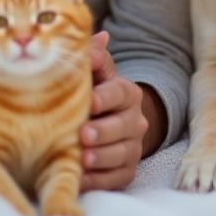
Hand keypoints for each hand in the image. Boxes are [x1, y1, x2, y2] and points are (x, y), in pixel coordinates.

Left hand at [79, 31, 149, 190]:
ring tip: (82, 158)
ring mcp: (134, 147)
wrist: (109, 124)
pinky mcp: (127, 170)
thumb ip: (94, 57)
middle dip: (103, 131)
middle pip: (123, 126)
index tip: (89, 101)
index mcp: (128, 93)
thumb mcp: (96, 74)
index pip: (120, 93)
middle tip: (83, 134)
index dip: (105, 97)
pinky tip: (81, 178)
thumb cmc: (95, 94)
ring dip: (101, 157)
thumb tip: (100, 36)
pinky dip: (99, 180)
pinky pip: (118, 178)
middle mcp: (135, 120)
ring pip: (123, 153)